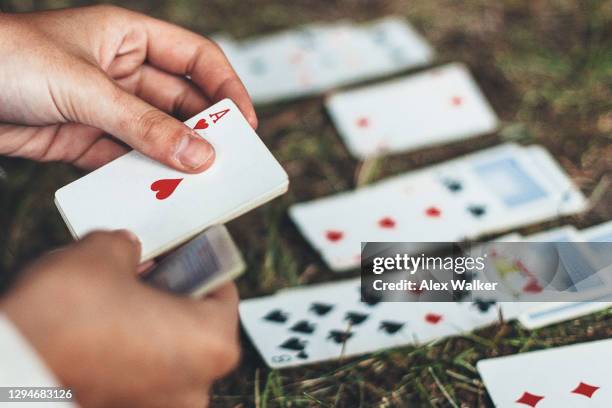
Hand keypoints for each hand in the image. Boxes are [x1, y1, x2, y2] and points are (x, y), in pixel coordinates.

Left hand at [0, 5, 255, 170]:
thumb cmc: (5, 58)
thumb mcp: (85, 88)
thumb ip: (143, 124)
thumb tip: (198, 154)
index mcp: (127, 37)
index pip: (195, 59)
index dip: (225, 87)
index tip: (245, 121)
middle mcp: (121, 72)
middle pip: (180, 102)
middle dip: (205, 130)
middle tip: (229, 161)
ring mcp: (105, 108)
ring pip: (156, 135)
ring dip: (175, 158)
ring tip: (199, 184)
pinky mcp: (85, 140)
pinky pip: (126, 160)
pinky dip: (142, 176)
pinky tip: (158, 190)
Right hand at [0, 230, 239, 407]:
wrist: (9, 371)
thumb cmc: (64, 319)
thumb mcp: (102, 255)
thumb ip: (128, 246)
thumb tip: (127, 248)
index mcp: (211, 343)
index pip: (223, 290)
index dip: (199, 263)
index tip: (183, 252)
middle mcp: (195, 385)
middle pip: (196, 323)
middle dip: (171, 293)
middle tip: (147, 271)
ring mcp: (161, 406)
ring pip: (169, 350)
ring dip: (149, 322)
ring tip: (118, 297)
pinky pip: (143, 372)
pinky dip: (131, 350)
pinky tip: (103, 327)